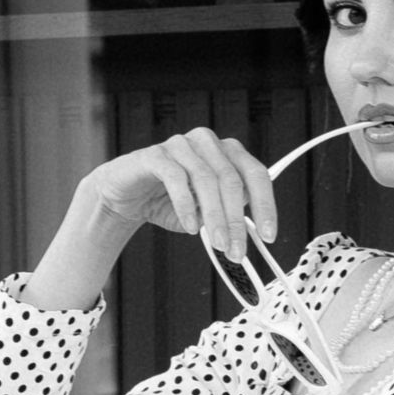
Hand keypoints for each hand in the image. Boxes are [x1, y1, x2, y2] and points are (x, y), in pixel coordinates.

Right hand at [76, 128, 280, 270]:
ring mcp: (181, 145)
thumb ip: (228, 216)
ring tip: (218, 244)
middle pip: (232, 180)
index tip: (268, 235)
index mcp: (227, 153)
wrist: (124, 196)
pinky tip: (191, 226)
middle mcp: (207, 143)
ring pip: (207, 179)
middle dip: (236, 220)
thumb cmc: (168, 202)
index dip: (266, 206)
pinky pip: (176, 178)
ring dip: (215, 217)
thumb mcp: (205, 213)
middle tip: (237, 250)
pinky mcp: (155, 154)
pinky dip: (186, 205)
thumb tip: (249, 234)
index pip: (256, 175)